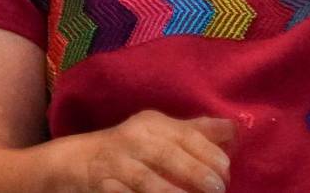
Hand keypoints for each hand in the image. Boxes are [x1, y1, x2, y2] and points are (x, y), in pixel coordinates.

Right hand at [79, 110, 234, 192]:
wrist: (76, 162)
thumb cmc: (129, 147)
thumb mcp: (157, 132)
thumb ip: (194, 131)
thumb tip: (233, 129)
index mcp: (150, 124)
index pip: (182, 134)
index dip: (206, 151)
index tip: (226, 168)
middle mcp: (132, 140)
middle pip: (166, 155)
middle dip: (194, 172)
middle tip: (217, 188)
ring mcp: (116, 166)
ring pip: (145, 180)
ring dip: (171, 192)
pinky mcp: (104, 188)